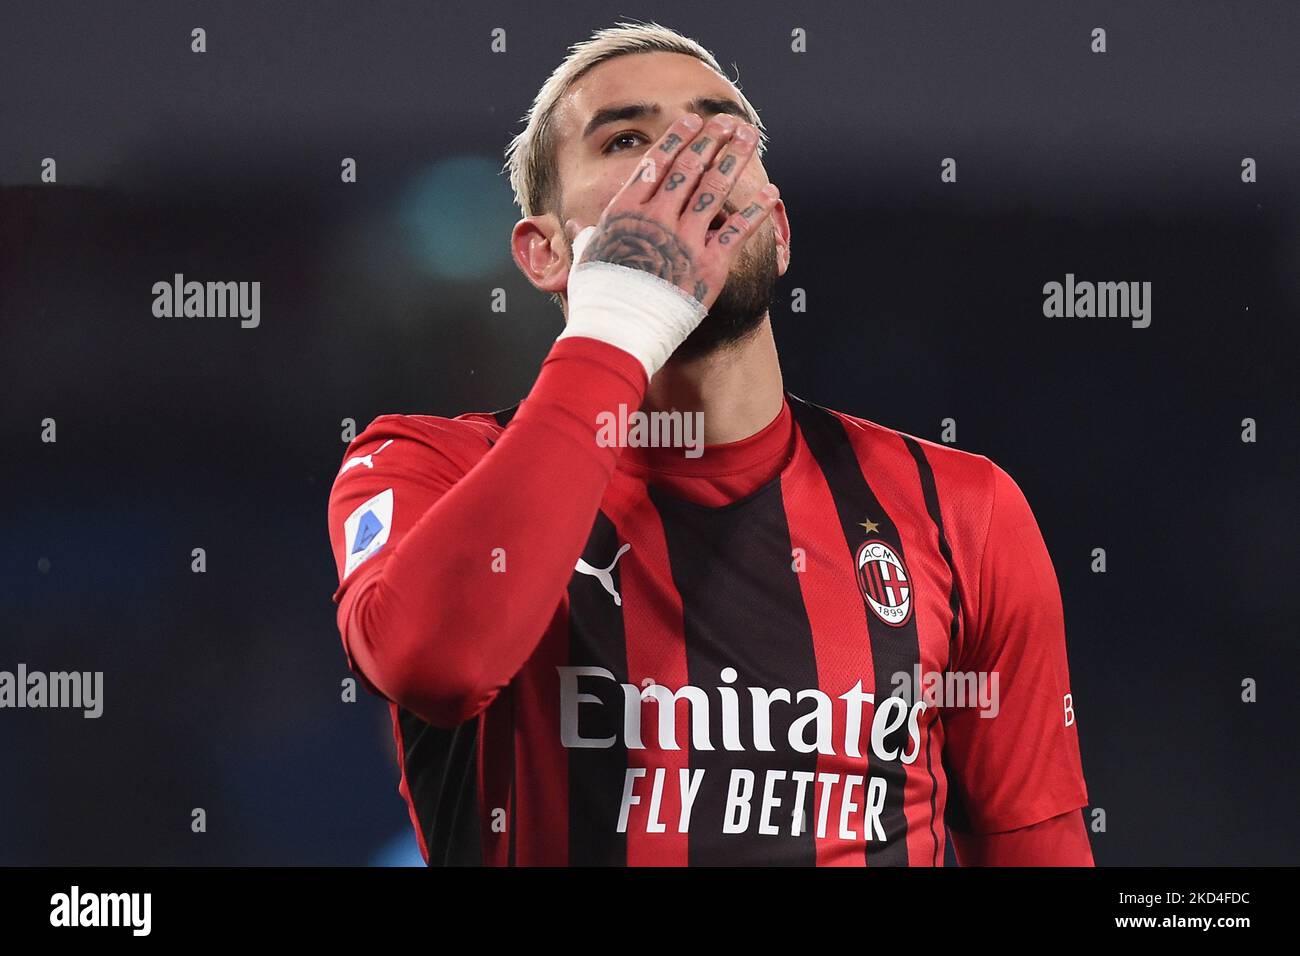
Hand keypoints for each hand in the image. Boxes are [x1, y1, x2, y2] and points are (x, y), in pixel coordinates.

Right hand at [564, 112, 778, 312]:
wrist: (619, 332)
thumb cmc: (599, 298)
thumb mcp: (586, 258)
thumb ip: (588, 234)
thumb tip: (576, 223)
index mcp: (626, 211)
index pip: (656, 163)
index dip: (678, 138)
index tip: (693, 120)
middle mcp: (658, 217)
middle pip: (690, 167)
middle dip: (711, 139)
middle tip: (727, 122)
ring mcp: (685, 239)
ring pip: (715, 188)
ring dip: (734, 158)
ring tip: (747, 138)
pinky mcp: (710, 265)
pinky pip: (739, 230)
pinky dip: (756, 210)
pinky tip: (771, 193)